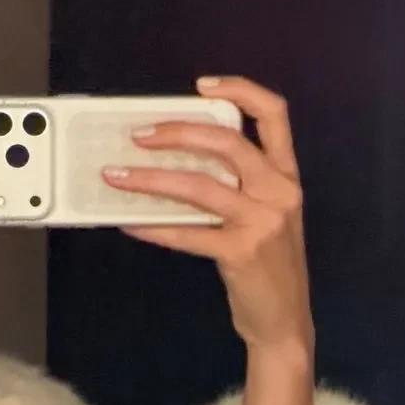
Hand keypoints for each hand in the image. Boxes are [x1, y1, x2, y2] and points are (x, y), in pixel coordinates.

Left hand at [103, 75, 313, 358]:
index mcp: (287, 176)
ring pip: (200, 186)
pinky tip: (130, 223)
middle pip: (227, 142)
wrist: (283, 320)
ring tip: (118, 176)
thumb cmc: (268, 267)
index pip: (274, 115)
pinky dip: (154, 227)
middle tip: (140, 135)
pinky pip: (187, 233)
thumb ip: (240, 187)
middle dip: (178, 132)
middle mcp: (279, 192)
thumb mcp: (266, 216)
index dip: (240, 90)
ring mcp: (262, 222)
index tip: (202, 84)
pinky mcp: (241, 253)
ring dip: (152, 178)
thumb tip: (181, 163)